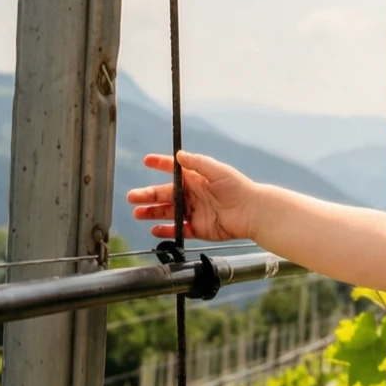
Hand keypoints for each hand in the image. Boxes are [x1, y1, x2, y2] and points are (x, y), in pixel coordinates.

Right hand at [126, 151, 256, 242]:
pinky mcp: (199, 229)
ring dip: (152, 213)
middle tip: (132, 197)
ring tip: (137, 213)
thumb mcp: (218, 170)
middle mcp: (193, 195)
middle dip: (148, 195)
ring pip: (168, 212)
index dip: (160, 164)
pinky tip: (154, 230)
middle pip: (166, 194)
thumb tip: (179, 155)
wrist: (253, 212)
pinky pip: (179, 230)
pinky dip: (166, 231)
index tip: (147, 160)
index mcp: (196, 179)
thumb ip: (198, 163)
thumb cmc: (238, 188)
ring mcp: (195, 212)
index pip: (174, 170)